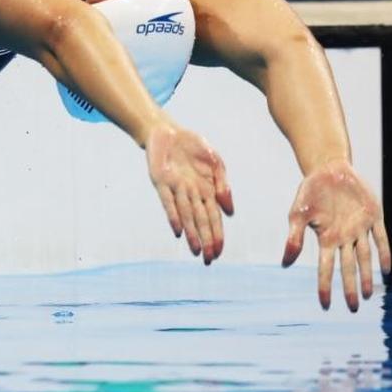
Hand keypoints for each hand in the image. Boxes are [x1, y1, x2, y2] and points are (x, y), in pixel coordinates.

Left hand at [146, 124, 233, 261]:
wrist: (168, 131)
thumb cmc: (194, 147)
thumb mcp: (215, 162)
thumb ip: (223, 185)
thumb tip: (230, 211)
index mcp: (206, 190)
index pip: (213, 217)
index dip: (216, 235)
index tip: (219, 252)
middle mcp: (191, 193)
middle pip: (200, 221)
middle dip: (205, 240)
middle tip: (209, 260)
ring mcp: (176, 188)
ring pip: (185, 215)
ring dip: (191, 233)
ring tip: (195, 251)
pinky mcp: (161, 181)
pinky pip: (168, 201)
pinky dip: (173, 215)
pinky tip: (178, 230)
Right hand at [283, 160, 391, 311]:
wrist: (328, 170)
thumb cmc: (310, 192)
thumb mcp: (297, 215)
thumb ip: (294, 239)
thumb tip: (285, 263)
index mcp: (326, 239)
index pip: (326, 268)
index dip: (326, 287)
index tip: (325, 306)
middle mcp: (344, 238)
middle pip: (348, 268)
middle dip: (351, 288)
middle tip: (354, 308)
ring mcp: (359, 228)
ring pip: (365, 257)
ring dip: (367, 275)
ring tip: (369, 295)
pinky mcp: (373, 216)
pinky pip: (380, 238)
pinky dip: (383, 252)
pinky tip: (385, 268)